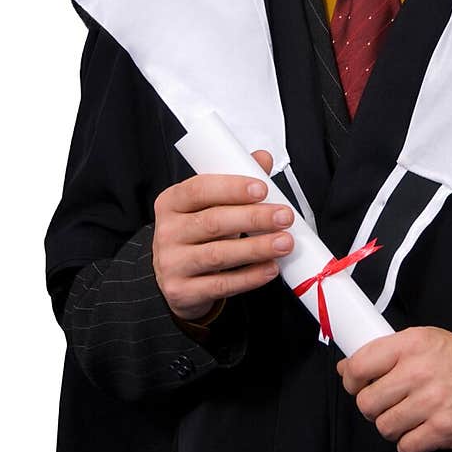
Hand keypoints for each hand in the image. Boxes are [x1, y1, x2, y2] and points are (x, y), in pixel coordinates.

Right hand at [152, 150, 294, 321]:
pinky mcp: (182, 291)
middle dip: (254, 218)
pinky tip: (270, 268)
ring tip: (284, 243)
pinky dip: (249, 277)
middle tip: (285, 216)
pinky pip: (221, 284)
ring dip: (256, 248)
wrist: (174, 279)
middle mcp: (167, 232)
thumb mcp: (208, 205)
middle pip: (213, 222)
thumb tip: (262, 160)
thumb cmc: (196, 235)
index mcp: (172, 202)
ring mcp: (171, 263)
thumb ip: (235, 182)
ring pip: (218, 255)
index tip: (262, 189)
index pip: (199, 189)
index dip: (232, 188)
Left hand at [337, 326, 451, 451]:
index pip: (359, 366)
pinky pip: (406, 446)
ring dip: (394, 427)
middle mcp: (418, 370)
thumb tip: (346, 368)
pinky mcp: (442, 429)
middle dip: (374, 408)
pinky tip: (422, 431)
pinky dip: (411, 444)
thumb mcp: (427, 341)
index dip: (351, 381)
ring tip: (410, 418)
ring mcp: (431, 401)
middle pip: (366, 402)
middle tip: (390, 404)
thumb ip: (388, 352)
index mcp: (412, 344)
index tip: (357, 385)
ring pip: (384, 427)